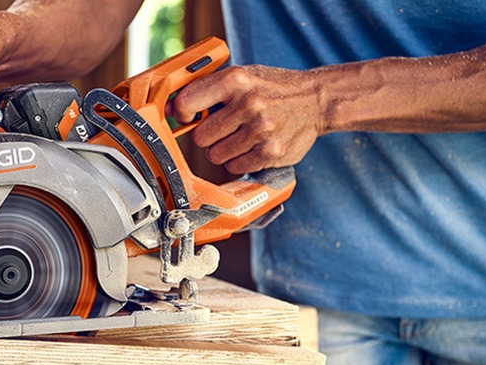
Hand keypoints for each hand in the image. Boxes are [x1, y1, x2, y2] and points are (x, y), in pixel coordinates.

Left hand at [172, 65, 325, 173]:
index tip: (188, 118)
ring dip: (224, 150)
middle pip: (200, 137)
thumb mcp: (241, 76)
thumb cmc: (271, 88)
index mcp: (236, 80)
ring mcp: (261, 129)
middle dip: (207, 135)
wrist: (315, 99)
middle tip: (224, 127)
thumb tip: (169, 109)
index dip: (182, 115)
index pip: (187, 104)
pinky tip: (252, 146)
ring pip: (215, 155)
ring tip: (241, 136)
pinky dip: (239, 161)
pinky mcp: (271, 152)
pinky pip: (235, 167)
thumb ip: (205, 89)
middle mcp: (248, 103)